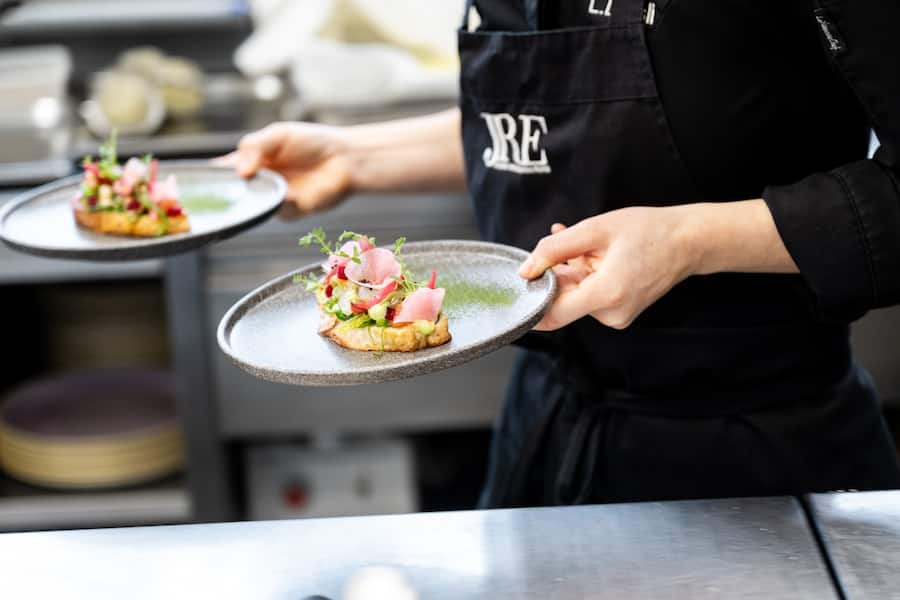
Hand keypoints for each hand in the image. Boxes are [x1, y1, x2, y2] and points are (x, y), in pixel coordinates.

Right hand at [218, 122, 353, 217]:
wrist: (344, 158)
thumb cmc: (312, 142)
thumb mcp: (278, 135)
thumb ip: (254, 147)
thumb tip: (239, 171)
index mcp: (250, 162)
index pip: (222, 171)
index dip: (210, 176)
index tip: (199, 179)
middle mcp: (258, 183)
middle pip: (232, 193)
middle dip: (225, 192)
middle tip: (224, 185)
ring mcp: (272, 199)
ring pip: (252, 205)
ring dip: (253, 196)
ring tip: (259, 181)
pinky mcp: (289, 212)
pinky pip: (276, 210)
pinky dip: (278, 201)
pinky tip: (288, 190)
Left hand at [519, 200, 797, 330]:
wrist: (688, 241)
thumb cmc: (647, 230)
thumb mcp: (595, 230)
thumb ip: (555, 250)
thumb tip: (525, 270)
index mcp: (606, 295)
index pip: (552, 315)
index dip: (530, 302)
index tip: (519, 285)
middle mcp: (611, 314)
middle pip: (563, 301)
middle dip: (556, 274)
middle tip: (559, 242)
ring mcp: (617, 317)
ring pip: (576, 296)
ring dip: (571, 271)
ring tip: (583, 242)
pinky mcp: (620, 313)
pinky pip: (590, 295)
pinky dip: (585, 276)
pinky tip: (591, 253)